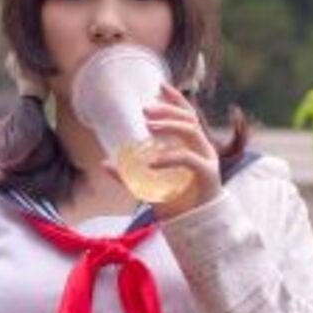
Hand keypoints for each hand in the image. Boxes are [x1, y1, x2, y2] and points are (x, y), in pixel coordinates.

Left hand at [139, 81, 220, 218]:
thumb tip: (103, 163)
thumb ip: (129, 174)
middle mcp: (202, 149)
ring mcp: (207, 160)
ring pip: (192, 131)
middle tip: (144, 110)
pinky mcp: (208, 174)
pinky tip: (151, 161)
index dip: (176, 99)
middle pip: (188, 119)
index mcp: (192, 146)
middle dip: (167, 110)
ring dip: (169, 125)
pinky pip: (188, 159)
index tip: (159, 86)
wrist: (195, 226)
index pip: (187, 115)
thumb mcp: (147, 185)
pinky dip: (169, 157)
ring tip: (148, 125)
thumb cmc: (175, 203)